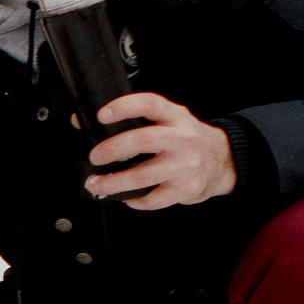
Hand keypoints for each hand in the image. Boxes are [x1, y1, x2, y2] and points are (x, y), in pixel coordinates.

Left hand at [81, 92, 237, 208]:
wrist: (221, 161)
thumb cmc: (183, 139)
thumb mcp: (166, 121)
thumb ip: (132, 120)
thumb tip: (82, 122)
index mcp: (175, 116)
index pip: (150, 103)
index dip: (124, 107)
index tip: (102, 115)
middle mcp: (183, 138)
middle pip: (143, 140)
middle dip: (112, 149)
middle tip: (95, 156)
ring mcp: (186, 165)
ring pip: (144, 176)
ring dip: (114, 182)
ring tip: (96, 184)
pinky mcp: (186, 189)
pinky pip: (153, 199)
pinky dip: (134, 200)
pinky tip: (126, 197)